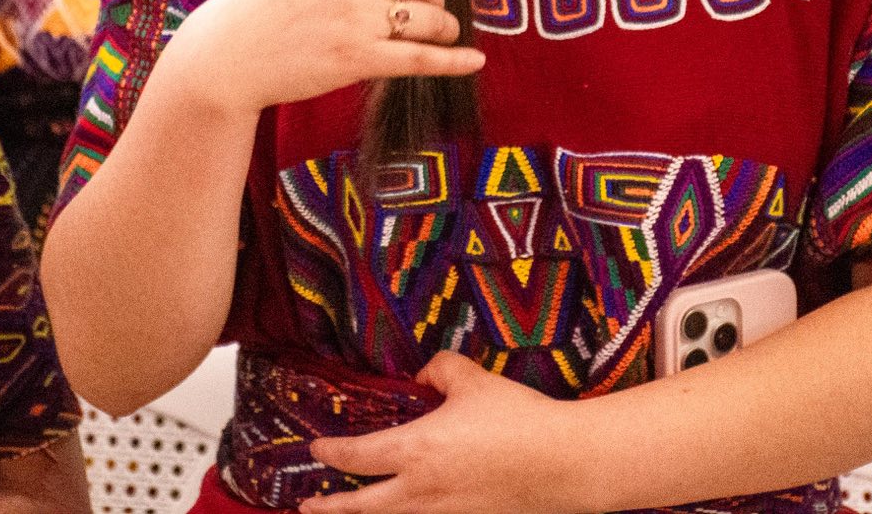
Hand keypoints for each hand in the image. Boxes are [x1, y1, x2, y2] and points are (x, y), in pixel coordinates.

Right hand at [165, 0, 483, 116]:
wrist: (225, 55)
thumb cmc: (263, 11)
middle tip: (433, 15)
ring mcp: (356, 16)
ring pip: (429, 19)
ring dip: (445, 28)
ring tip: (444, 35)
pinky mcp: (356, 57)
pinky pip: (420, 57)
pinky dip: (453, 60)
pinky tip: (474, 61)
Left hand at [303, 352, 583, 513]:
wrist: (564, 463)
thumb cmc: (519, 420)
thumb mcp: (473, 380)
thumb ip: (439, 371)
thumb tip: (425, 376)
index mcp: (417, 451)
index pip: (357, 456)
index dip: (331, 453)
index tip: (315, 449)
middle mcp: (422, 490)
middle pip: (361, 508)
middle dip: (329, 508)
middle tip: (307, 506)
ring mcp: (445, 513)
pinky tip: (405, 512)